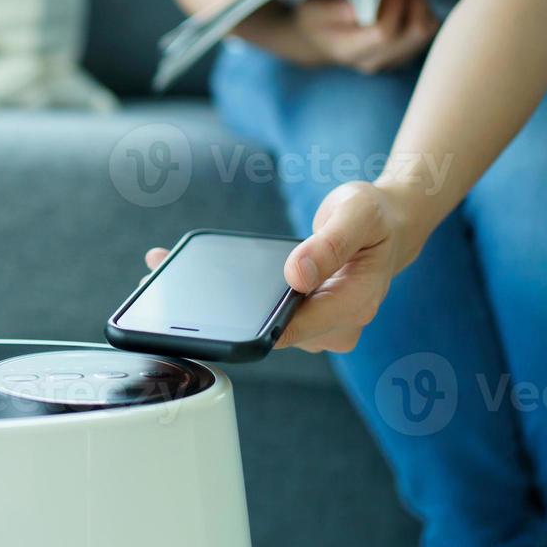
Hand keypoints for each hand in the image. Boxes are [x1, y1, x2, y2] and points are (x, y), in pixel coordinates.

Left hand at [143, 182, 416, 354]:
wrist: (388, 224)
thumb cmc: (376, 217)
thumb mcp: (356, 216)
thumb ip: (329, 244)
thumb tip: (296, 275)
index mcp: (353, 305)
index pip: (293, 328)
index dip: (250, 324)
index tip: (204, 313)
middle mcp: (334, 326)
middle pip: (268, 331)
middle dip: (217, 312)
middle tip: (158, 279)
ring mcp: (315, 327)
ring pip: (258, 324)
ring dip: (215, 303)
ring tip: (162, 268)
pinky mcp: (298, 318)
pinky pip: (259, 314)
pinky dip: (228, 296)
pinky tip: (183, 269)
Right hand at [293, 0, 438, 73]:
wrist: (317, 41)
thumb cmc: (315, 20)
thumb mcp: (313, 11)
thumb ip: (334, 10)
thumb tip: (359, 8)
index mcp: (350, 51)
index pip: (384, 32)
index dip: (393, 2)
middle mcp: (374, 61)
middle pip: (414, 33)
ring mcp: (392, 61)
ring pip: (426, 32)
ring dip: (420, 3)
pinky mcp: (406, 54)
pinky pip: (429, 32)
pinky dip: (424, 10)